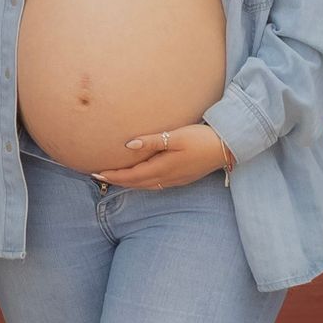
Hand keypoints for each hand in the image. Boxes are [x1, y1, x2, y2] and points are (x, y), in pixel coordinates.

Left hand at [92, 123, 230, 190]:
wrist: (226, 148)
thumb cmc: (201, 138)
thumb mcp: (175, 137)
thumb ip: (152, 141)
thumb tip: (128, 145)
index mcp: (162, 168)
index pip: (131, 175)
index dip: (113, 175)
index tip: (96, 172)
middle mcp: (167, 178)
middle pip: (136, 183)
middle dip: (117, 180)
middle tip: (98, 176)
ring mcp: (175, 180)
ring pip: (146, 185)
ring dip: (129, 182)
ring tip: (115, 178)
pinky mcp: (182, 179)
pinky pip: (156, 184)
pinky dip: (142, 182)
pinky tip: (140, 178)